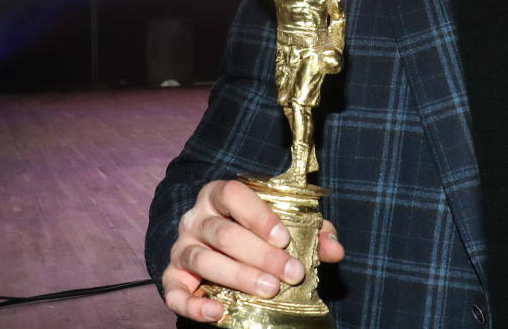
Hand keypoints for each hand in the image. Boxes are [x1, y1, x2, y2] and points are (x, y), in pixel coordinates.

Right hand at [163, 179, 344, 323]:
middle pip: (224, 233)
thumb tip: (334, 249)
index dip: (259, 215)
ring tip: (270, 290)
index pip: (234, 194)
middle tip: (292, 274)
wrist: (214, 247)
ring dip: (239, 276)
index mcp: (219, 195)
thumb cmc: (254, 232)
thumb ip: (311, 232)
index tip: (284, 238)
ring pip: (203, 260)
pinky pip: (176, 293)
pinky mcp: (172, 278)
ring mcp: (182, 248)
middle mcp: (196, 218)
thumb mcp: (282, 225)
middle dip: (261, 255)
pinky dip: (194, 305)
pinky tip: (218, 312)